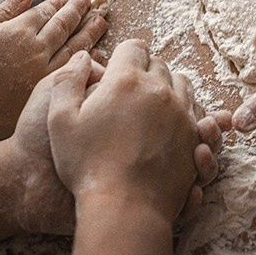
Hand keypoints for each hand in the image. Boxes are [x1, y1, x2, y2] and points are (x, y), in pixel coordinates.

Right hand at [0, 0, 108, 144]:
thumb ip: (3, 10)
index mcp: (17, 32)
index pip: (46, 12)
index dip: (59, 3)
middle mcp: (34, 52)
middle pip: (64, 27)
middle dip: (79, 12)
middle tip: (90, 2)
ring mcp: (41, 75)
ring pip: (74, 50)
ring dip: (90, 34)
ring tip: (101, 22)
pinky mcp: (42, 97)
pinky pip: (71, 77)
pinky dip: (87, 64)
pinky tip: (95, 57)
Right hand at [8, 51, 227, 233]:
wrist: (123, 207)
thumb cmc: (86, 165)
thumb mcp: (59, 120)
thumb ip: (67, 80)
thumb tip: (83, 56)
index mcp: (125, 80)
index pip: (134, 47)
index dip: (124, 57)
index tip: (115, 73)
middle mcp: (159, 90)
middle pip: (159, 65)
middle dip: (144, 73)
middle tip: (127, 94)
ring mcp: (182, 113)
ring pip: (181, 85)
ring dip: (167, 89)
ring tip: (149, 109)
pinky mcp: (194, 137)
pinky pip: (196, 110)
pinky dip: (184, 112)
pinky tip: (168, 126)